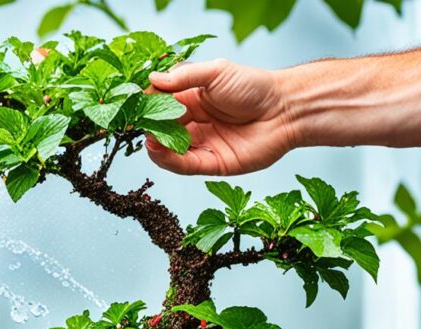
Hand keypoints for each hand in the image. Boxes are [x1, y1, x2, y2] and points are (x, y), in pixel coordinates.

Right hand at [145, 59, 297, 175]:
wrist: (286, 109)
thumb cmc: (255, 86)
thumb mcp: (216, 72)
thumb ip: (184, 77)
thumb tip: (152, 79)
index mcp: (192, 100)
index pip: (161, 105)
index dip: (147, 106)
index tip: (133, 106)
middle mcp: (194, 124)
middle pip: (162, 130)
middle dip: (148, 128)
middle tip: (136, 125)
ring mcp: (202, 145)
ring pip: (170, 151)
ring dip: (155, 146)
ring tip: (147, 139)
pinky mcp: (212, 164)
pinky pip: (185, 165)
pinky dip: (169, 160)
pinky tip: (158, 150)